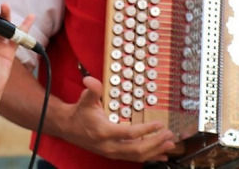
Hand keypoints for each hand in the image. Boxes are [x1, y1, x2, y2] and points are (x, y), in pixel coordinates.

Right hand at [57, 75, 176, 162]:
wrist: (69, 128)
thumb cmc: (80, 113)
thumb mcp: (85, 99)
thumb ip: (92, 90)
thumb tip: (91, 80)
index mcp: (104, 131)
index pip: (129, 134)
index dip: (146, 130)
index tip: (159, 124)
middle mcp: (108, 145)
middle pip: (136, 149)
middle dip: (155, 142)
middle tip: (169, 135)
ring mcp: (112, 152)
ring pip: (137, 156)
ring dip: (155, 151)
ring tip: (169, 145)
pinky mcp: (114, 154)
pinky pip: (134, 159)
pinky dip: (149, 157)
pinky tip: (160, 155)